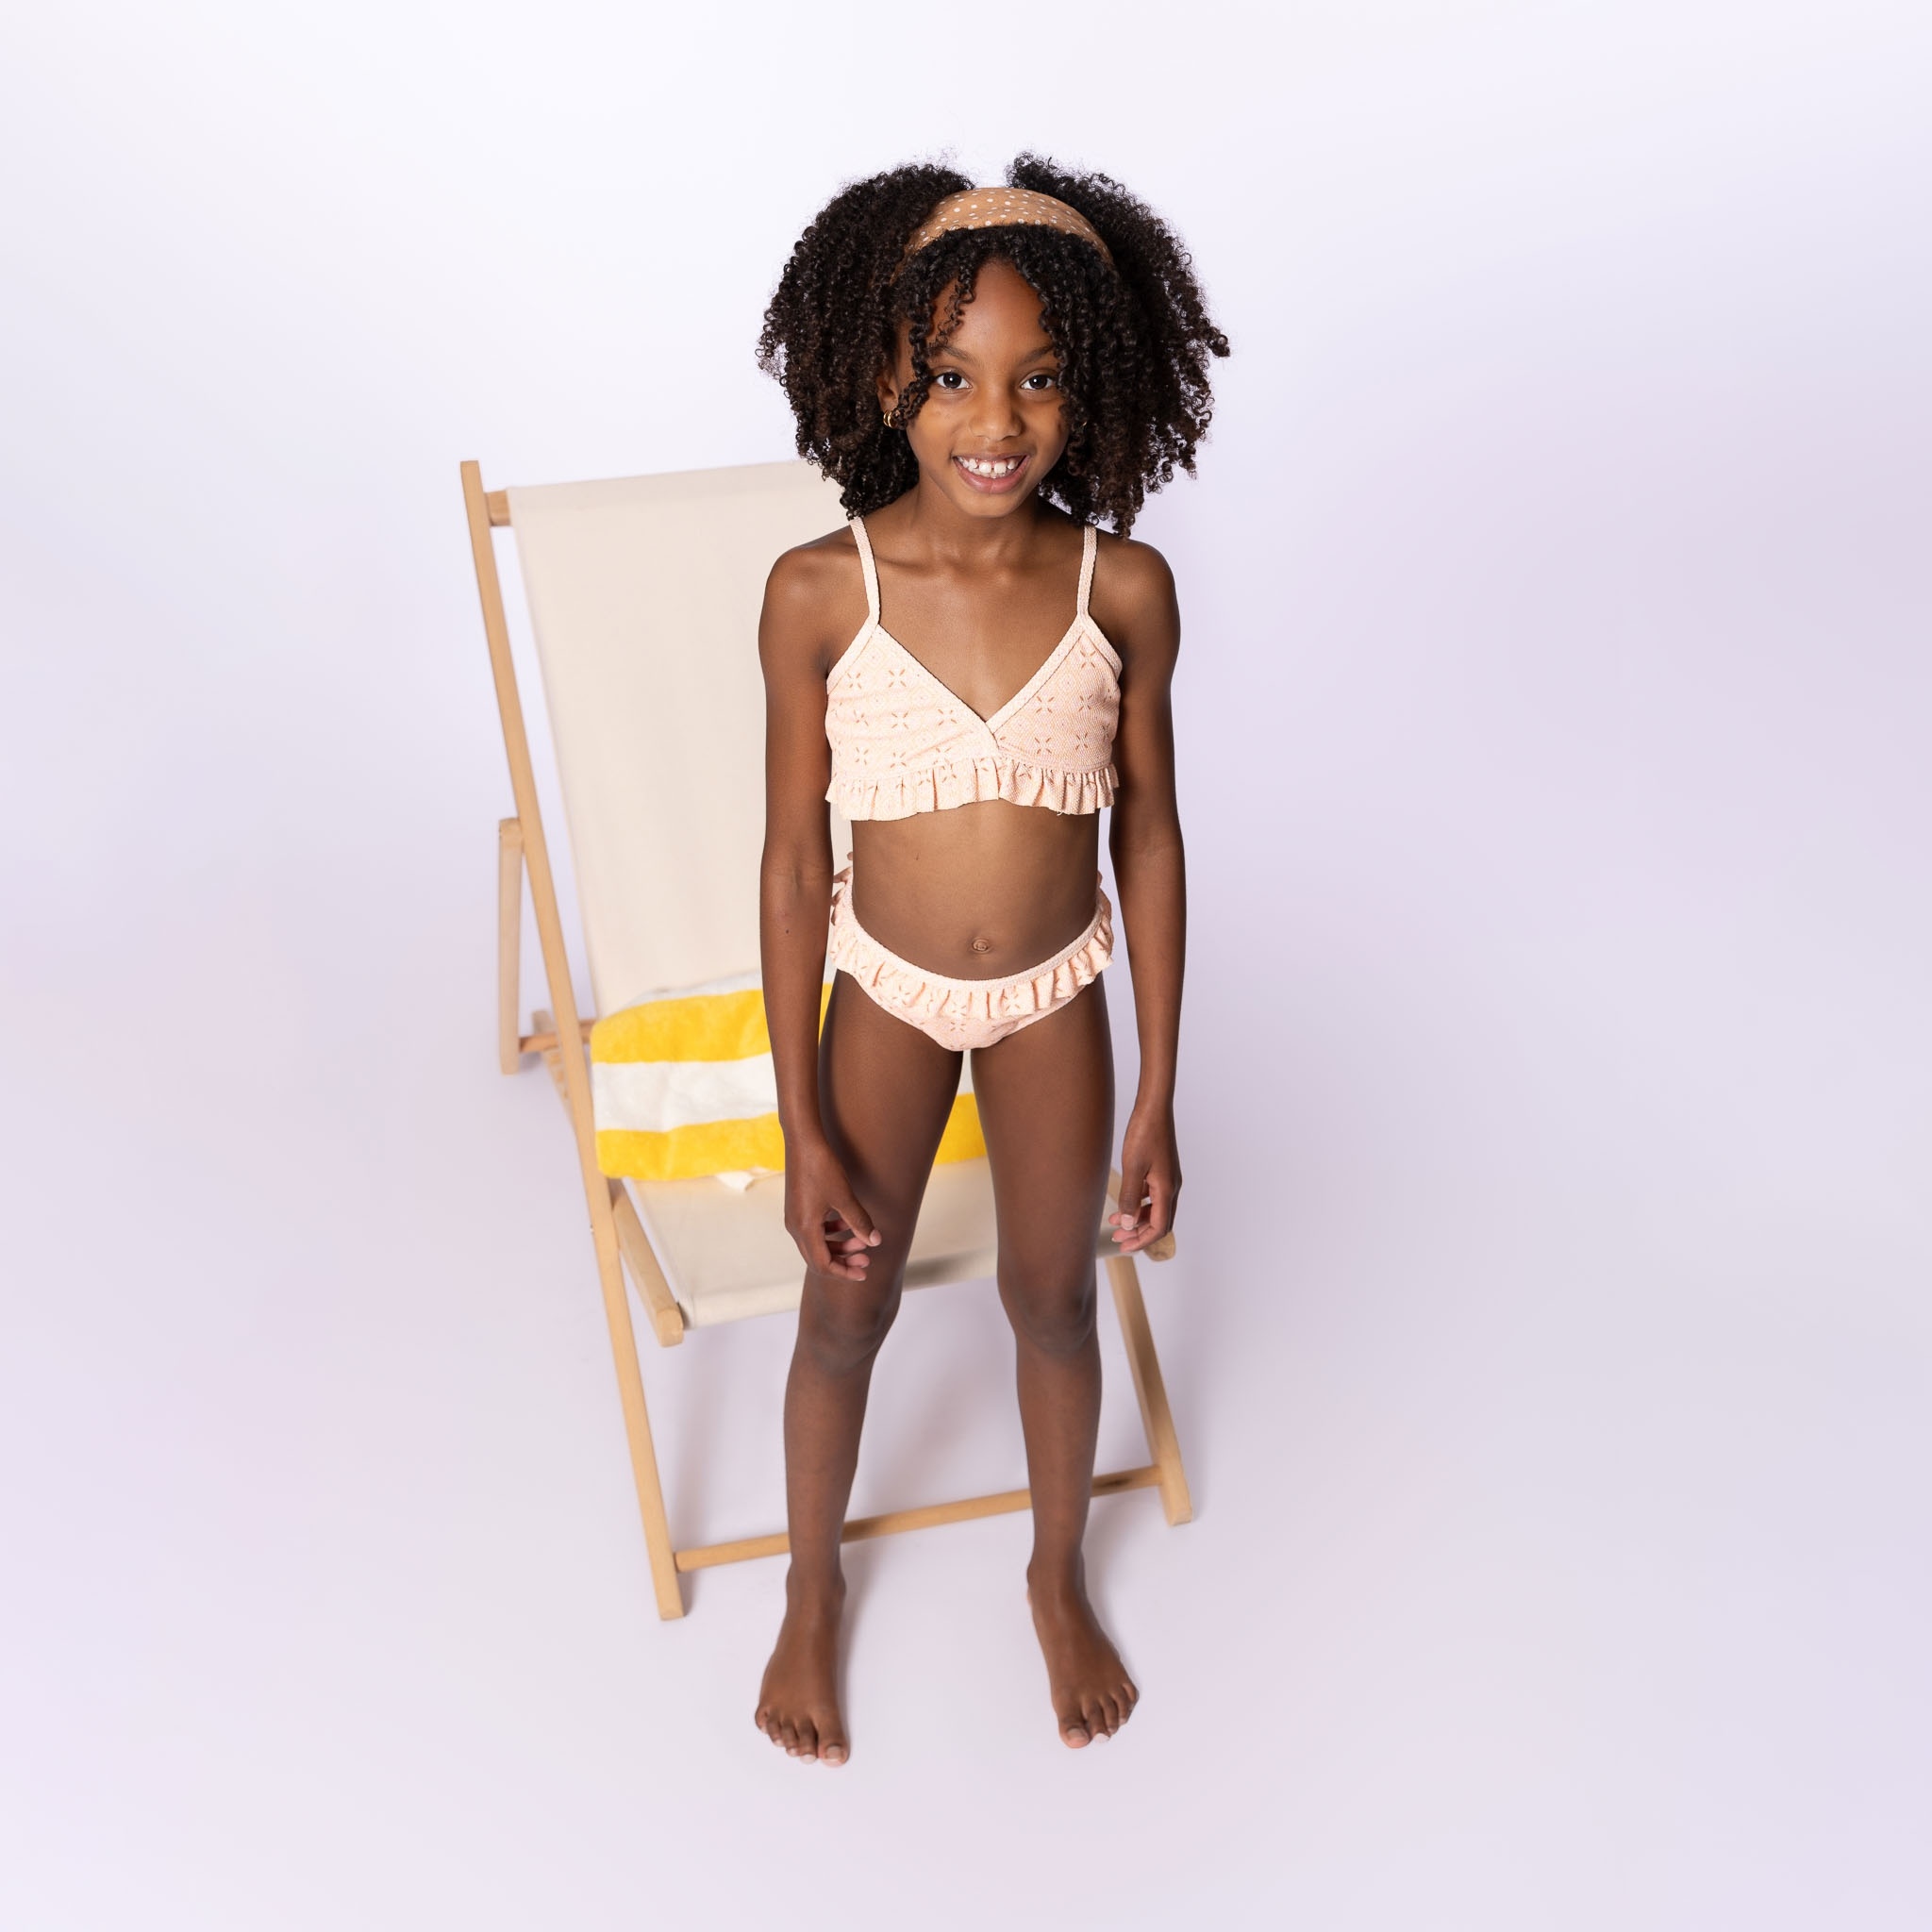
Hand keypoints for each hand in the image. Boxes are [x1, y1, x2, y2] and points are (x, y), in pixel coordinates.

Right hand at [783, 1135, 881, 1280]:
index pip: (822, 1265)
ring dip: (838, 1246)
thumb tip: (875, 1242)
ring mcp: (795, 1218)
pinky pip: (813, 1230)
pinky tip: (847, 1223)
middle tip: (866, 1260)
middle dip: (843, 1262)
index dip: (844, 1273)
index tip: (864, 1273)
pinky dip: (830, 1232)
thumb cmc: (822, 1167)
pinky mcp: (797, 1208)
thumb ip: (859, 1222)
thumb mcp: (844, 1197)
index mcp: (804, 1229)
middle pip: (818, 1258)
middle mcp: (795, 1227)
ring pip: (816, 1244)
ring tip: (861, 1240)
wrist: (802, 1141)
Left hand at [1109, 1104, 1180, 1253]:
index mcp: (1167, 1189)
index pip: (1159, 1226)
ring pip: (1155, 1209)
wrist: (1154, 1108)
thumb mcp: (1132, 1168)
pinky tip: (1123, 1203)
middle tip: (1117, 1239)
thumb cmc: (1144, 1134)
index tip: (1125, 1246)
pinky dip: (1139, 1204)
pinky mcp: (1162, 1170)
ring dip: (1137, 1219)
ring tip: (1115, 1224)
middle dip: (1139, 1233)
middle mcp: (1171, 1187)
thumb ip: (1130, 1198)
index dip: (1143, 1240)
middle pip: (1159, 1221)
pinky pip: (1153, 1196)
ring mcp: (1168, 1178)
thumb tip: (1127, 1224)